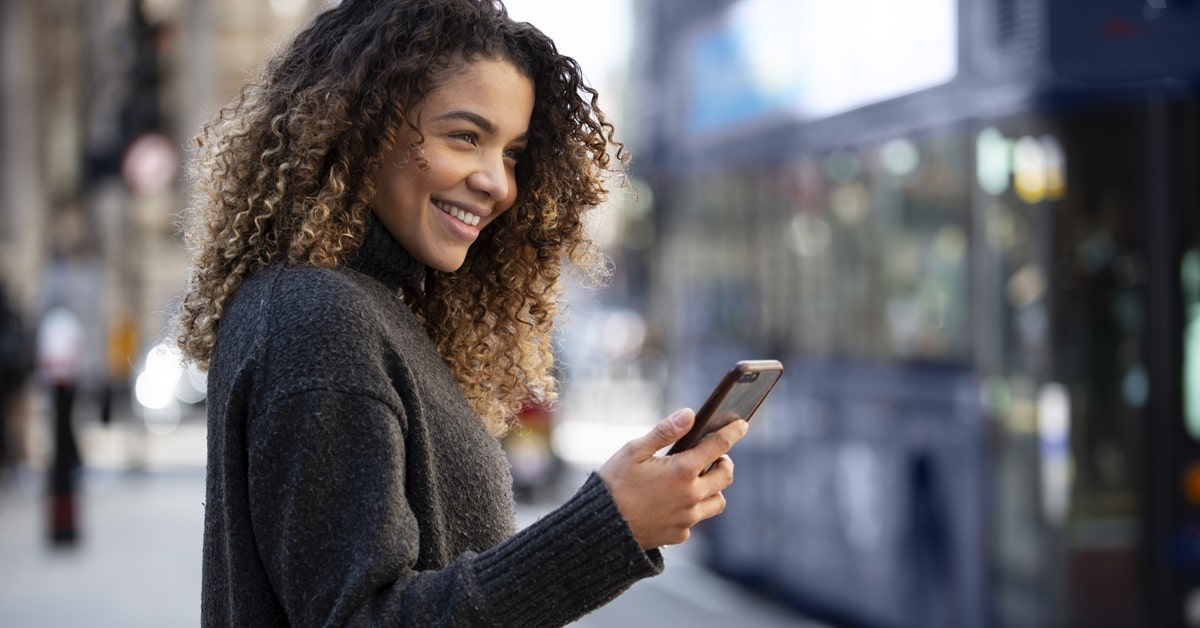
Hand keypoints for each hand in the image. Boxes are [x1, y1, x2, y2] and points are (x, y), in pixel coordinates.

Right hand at [597, 408, 747, 549]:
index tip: (742, 425)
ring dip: (713, 489)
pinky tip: (673, 503)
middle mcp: (691, 496)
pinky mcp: (680, 535)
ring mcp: (688, 518)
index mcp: (682, 470)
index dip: (733, 432)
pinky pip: (696, 520)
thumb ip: (665, 432)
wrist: (599, 528)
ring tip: (696, 481)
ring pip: (717, 501)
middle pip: (726, 476)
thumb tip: (690, 414)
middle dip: (724, 463)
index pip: (719, 446)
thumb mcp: (634, 451)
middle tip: (714, 457)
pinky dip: (692, 509)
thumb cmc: (614, 484)